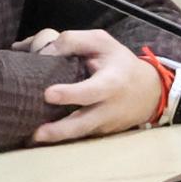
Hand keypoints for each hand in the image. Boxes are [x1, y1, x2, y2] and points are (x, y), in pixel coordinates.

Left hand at [28, 29, 166, 143]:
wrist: (149, 91)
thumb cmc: (118, 63)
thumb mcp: (102, 43)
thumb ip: (73, 42)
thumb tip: (44, 53)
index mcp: (112, 82)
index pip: (92, 90)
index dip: (71, 94)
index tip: (48, 94)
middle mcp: (109, 108)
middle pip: (84, 124)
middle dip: (60, 130)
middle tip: (36, 133)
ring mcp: (103, 125)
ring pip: (79, 135)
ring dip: (55, 138)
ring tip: (31, 139)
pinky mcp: (98, 134)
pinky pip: (78, 137)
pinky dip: (60, 138)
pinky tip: (40, 137)